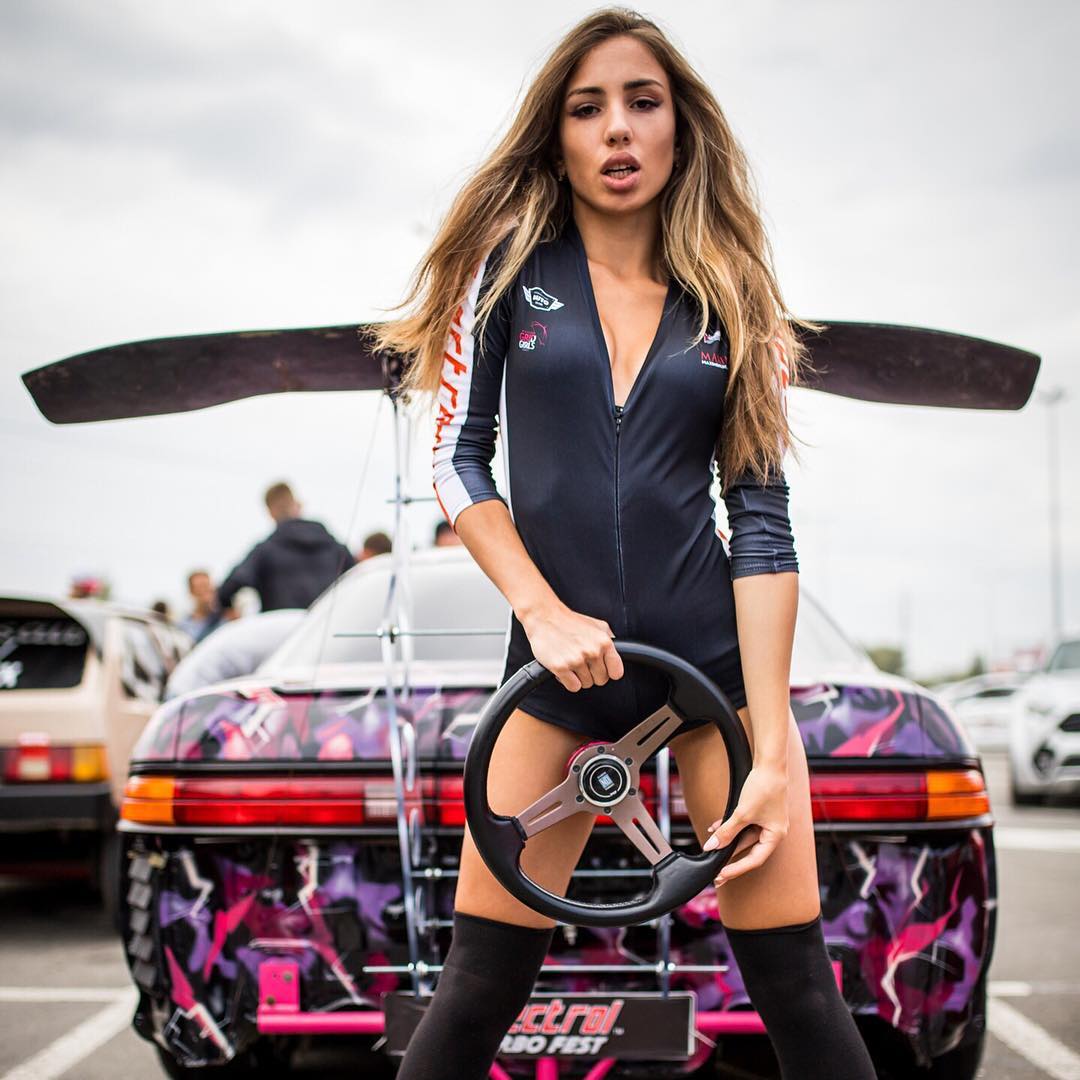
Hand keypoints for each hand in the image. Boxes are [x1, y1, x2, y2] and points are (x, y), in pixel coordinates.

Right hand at [519, 603, 623, 692]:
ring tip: (571, 662)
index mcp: (604, 642)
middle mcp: (592, 651)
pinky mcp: (561, 667)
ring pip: (586, 684)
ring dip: (578, 677)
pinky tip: (564, 669)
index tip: (602, 669)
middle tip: (582, 664)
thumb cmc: (569, 621)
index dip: (609, 672)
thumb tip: (617, 652)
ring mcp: (576, 660)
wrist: (544, 616)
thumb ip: (609, 638)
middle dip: (592, 675)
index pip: (617, 672)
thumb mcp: (596, 625)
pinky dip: (568, 681)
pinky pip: (573, 687)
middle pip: (601, 680)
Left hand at [702, 762, 788, 885]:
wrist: (769, 763)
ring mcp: (767, 821)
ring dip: (728, 839)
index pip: (755, 859)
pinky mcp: (760, 811)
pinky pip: (743, 824)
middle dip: (731, 858)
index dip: (737, 868)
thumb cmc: (764, 787)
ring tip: (712, 846)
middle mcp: (773, 830)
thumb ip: (727, 832)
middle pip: (749, 849)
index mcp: (775, 835)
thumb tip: (712, 846)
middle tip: (717, 872)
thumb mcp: (742, 813)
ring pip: (744, 836)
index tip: (722, 875)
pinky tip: (715, 827)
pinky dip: (730, 826)